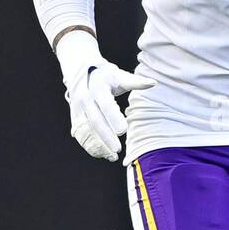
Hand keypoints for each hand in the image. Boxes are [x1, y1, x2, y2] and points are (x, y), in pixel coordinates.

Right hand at [56, 31, 152, 161]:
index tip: (123, 130)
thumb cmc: (106, 76)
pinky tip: (102, 154)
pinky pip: (81, 135)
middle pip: (95, 121)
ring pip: (87, 131)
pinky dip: (90, 146)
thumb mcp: (119, 75)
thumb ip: (135, 81)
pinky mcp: (75, 118)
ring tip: (112, 156)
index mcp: (98, 89)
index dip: (114, 118)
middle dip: (106, 136)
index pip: (106, 105)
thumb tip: (154, 82)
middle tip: (117, 149)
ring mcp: (78, 110)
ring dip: (98, 145)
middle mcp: (85, 100)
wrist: (81, 73)